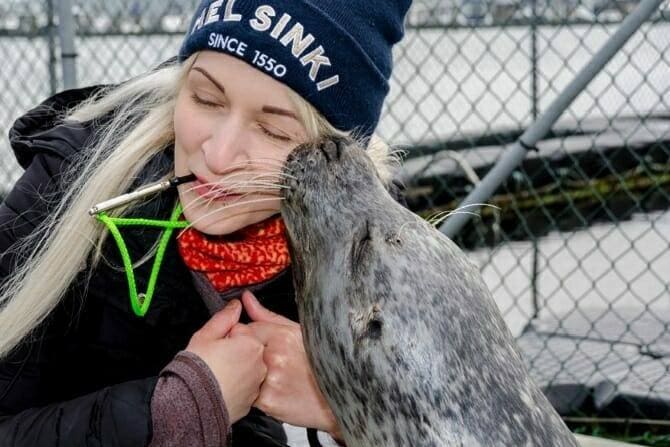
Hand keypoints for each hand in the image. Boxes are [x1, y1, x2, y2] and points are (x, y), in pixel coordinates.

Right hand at [185, 299, 266, 423]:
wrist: (191, 405)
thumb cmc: (196, 369)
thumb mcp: (205, 335)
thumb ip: (224, 318)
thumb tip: (236, 305)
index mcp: (251, 344)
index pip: (242, 330)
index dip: (226, 336)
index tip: (215, 345)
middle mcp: (260, 364)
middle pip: (248, 348)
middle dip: (234, 350)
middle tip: (215, 359)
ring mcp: (257, 383)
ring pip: (248, 367)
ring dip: (237, 367)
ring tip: (217, 374)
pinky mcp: (252, 400)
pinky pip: (246, 386)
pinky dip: (237, 385)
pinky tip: (221, 386)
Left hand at [232, 290, 341, 435]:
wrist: (334, 397)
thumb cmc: (318, 362)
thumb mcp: (298, 332)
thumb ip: (267, 316)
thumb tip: (245, 298)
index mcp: (282, 335)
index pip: (241, 329)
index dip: (243, 336)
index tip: (251, 342)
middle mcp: (275, 356)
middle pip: (238, 350)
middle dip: (242, 354)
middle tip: (259, 360)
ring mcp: (270, 379)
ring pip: (241, 372)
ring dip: (245, 374)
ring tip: (267, 375)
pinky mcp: (267, 401)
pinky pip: (247, 393)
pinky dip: (252, 393)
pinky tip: (270, 390)